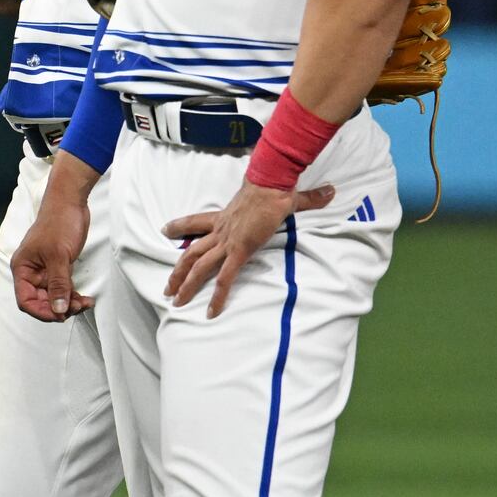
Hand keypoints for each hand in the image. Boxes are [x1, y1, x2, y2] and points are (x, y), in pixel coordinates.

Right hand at [12, 189, 93, 321]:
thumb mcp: (59, 256)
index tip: (59, 315)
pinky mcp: (58, 266)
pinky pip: (63, 287)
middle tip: (77, 307)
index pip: (25, 300)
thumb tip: (59, 310)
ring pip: (53, 296)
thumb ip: (59, 285)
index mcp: (23, 268)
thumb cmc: (59, 222)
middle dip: (58, 307)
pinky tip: (85, 298)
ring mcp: (45, 270)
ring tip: (84, 303)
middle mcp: (31, 271)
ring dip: (68, 303)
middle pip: (40, 301)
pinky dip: (73, 295)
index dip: (41, 311)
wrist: (71, 202)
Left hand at [163, 182, 337, 317]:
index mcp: (225, 217)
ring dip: (186, 284)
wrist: (273, 184)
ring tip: (175, 301)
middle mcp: (221, 231)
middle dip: (178, 271)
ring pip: (199, 266)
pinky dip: (218, 296)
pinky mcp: (239, 250)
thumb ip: (308, 198)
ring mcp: (228, 241)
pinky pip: (225, 277)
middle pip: (192, 252)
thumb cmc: (276, 187)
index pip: (197, 222)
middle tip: (167, 287)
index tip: (166, 231)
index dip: (181, 226)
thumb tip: (330, 192)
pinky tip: (211, 312)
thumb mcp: (287, 196)